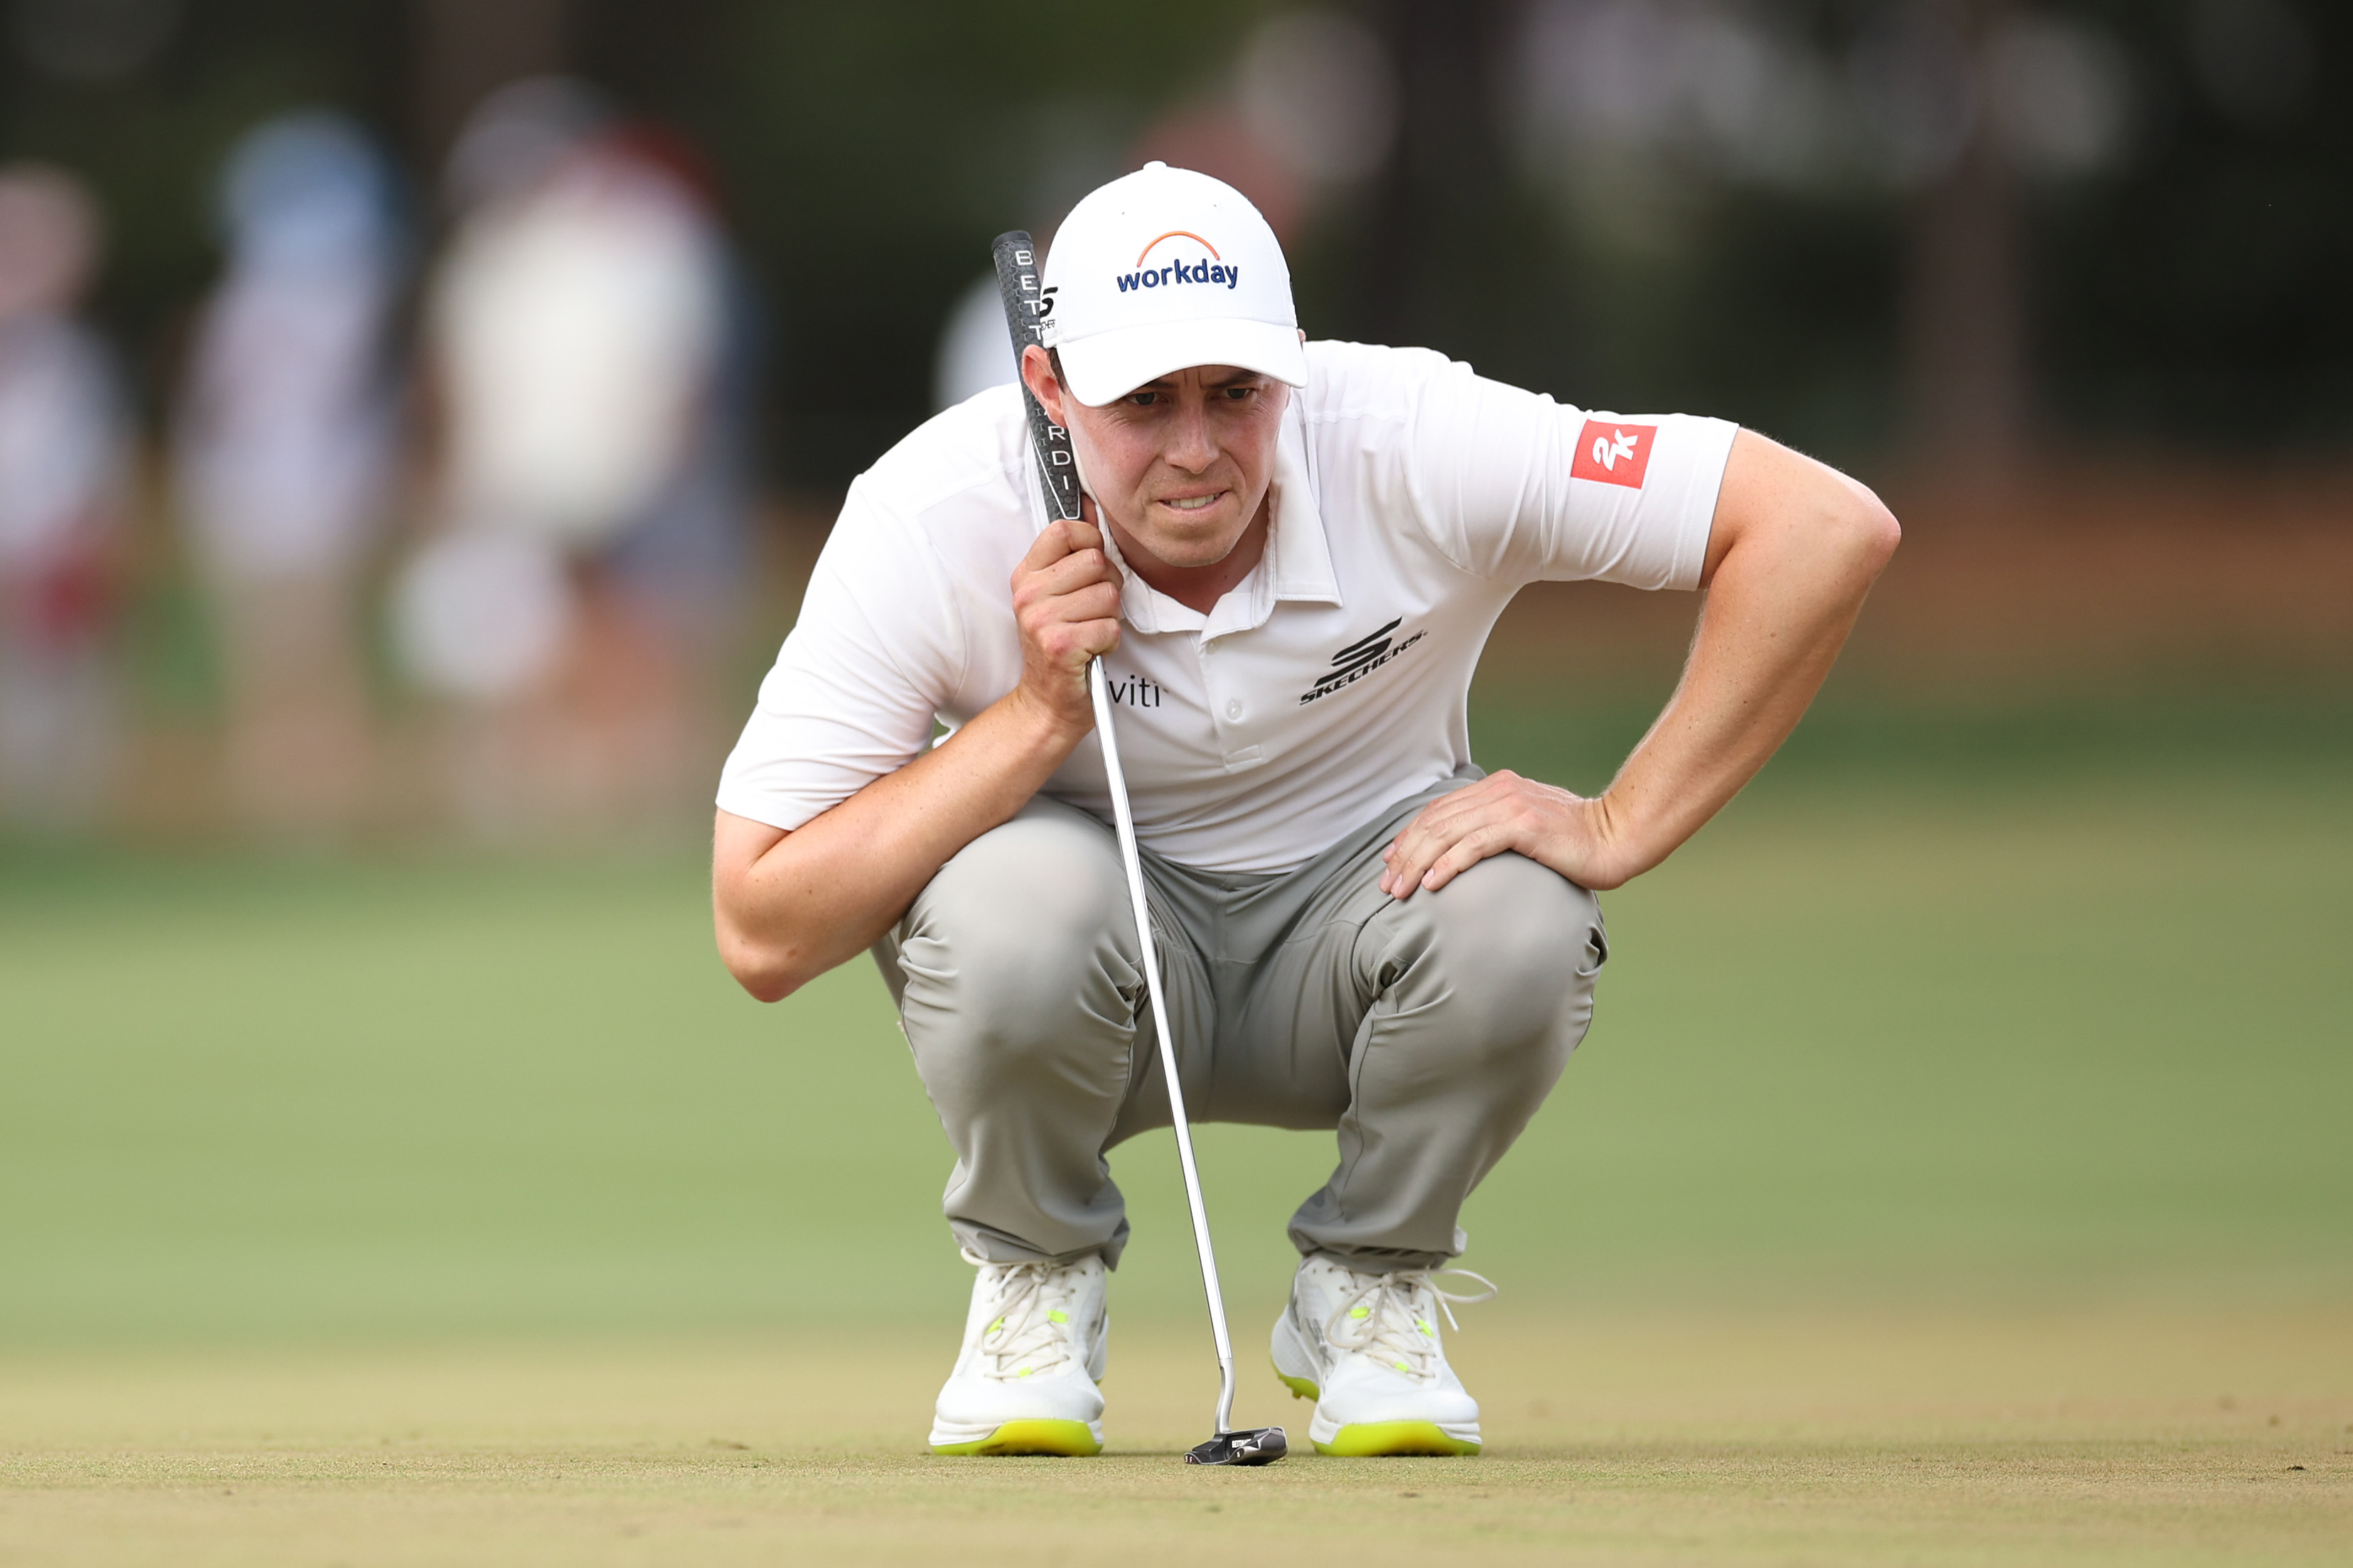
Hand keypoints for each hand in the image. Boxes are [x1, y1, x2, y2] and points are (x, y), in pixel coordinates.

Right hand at [1009, 496, 1123, 738]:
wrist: (1046, 702)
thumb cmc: (1059, 647)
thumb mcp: (1055, 596)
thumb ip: (1071, 556)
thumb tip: (1092, 508)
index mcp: (1026, 575)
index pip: (1065, 530)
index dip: (1092, 542)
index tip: (1092, 566)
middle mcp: (1028, 595)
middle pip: (1096, 562)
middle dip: (1108, 587)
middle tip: (1092, 611)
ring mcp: (1041, 620)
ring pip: (1109, 596)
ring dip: (1110, 618)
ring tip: (1090, 632)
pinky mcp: (1060, 645)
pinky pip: (1110, 627)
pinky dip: (1110, 642)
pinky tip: (1092, 650)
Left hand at [1378, 770, 1636, 897]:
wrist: (1617, 837)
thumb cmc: (1574, 841)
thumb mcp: (1527, 827)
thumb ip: (1496, 829)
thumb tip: (1463, 851)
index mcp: (1496, 787)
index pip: (1439, 810)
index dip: (1409, 835)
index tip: (1389, 860)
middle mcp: (1499, 790)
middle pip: (1436, 821)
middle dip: (1404, 854)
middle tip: (1386, 884)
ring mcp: (1511, 806)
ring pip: (1447, 833)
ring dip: (1417, 862)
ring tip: (1399, 889)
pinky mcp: (1523, 825)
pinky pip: (1473, 845)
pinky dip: (1447, 864)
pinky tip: (1431, 883)